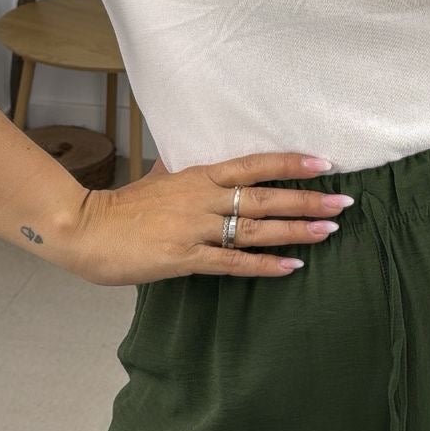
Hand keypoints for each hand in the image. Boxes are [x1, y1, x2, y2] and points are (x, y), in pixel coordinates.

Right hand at [71, 150, 352, 286]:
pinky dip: (264, 265)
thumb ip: (188, 175)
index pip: (254, 164)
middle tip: (345, 203)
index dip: (291, 163)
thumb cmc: (122, 206)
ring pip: (256, 228)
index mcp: (197, 175)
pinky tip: (291, 267)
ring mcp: (195, 229)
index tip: (325, 163)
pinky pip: (233, 263)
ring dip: (296, 230)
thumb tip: (206, 166)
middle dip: (308, 199)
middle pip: (265, 196)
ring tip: (329, 232)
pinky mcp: (185, 258)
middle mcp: (202, 198)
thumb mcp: (159, 179)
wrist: (84, 229)